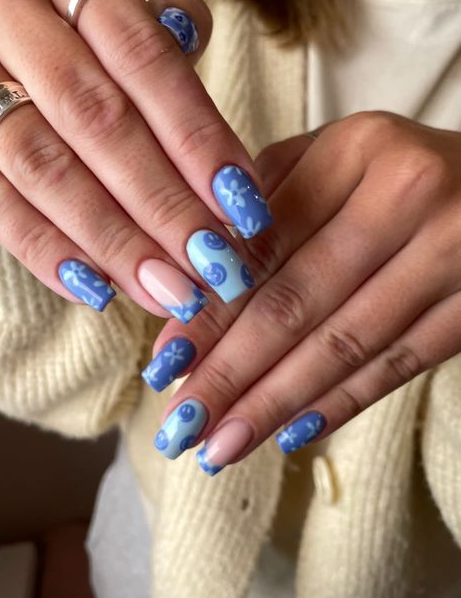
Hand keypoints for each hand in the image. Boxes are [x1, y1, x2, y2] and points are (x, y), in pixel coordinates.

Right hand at [0, 0, 269, 316]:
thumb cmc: (59, 25)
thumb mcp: (100, 5)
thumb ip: (147, 30)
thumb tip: (193, 33)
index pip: (143, 60)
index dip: (197, 139)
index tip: (245, 207)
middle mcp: (8, 22)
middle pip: (97, 122)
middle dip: (163, 203)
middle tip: (215, 266)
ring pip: (42, 168)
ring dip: (113, 240)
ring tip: (169, 291)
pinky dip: (45, 250)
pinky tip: (98, 290)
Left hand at [146, 112, 460, 471]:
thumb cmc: (400, 173)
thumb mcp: (336, 159)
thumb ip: (268, 205)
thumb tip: (193, 284)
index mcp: (357, 150)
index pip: (262, 248)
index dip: (210, 312)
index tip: (166, 364)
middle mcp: (408, 196)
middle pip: (297, 302)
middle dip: (230, 373)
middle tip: (180, 424)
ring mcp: (452, 254)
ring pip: (344, 345)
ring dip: (275, 404)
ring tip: (220, 447)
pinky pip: (399, 365)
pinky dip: (341, 403)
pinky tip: (292, 434)